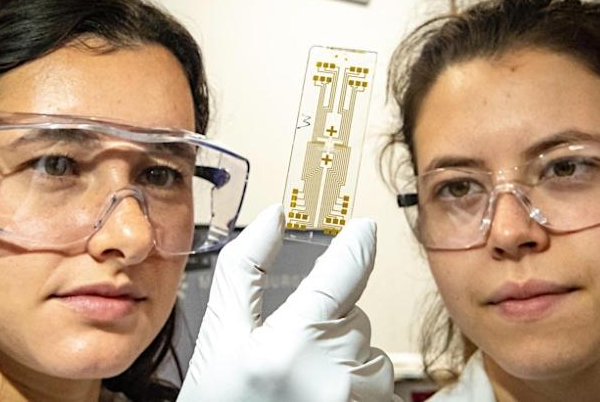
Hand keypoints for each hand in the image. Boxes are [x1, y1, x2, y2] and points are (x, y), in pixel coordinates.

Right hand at [177, 204, 393, 401]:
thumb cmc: (221, 401)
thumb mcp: (221, 333)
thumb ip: (245, 268)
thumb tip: (274, 216)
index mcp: (295, 342)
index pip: (347, 270)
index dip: (358, 242)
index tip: (363, 228)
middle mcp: (336, 373)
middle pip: (353, 315)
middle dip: (327, 322)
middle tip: (287, 352)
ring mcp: (357, 401)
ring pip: (369, 350)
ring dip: (344, 356)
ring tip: (302, 383)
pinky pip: (378, 384)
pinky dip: (354, 384)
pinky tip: (318, 397)